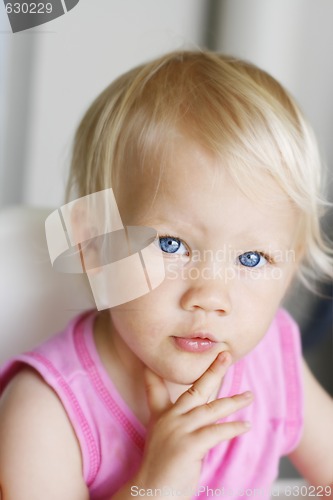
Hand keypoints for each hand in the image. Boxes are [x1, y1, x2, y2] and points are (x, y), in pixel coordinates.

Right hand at [135, 352, 252, 498]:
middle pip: (195, 388)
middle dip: (213, 370)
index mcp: (162, 417)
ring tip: (249, 395)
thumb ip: (176, 424)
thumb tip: (195, 415)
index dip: (155, 372)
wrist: (151, 494)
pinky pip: (215, 432)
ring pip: (211, 408)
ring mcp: (178, 430)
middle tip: (226, 354)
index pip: (156, 388)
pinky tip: (245, 426)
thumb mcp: (162, 441)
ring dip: (233, 401)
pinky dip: (232, 429)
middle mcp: (169, 419)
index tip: (156, 355)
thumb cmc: (161, 471)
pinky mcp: (189, 445)